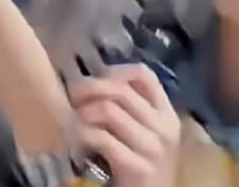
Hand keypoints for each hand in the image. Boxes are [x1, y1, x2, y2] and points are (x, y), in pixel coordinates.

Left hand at [70, 64, 180, 186]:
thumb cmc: (140, 166)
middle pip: (120, 89)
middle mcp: (164, 127)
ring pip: (108, 109)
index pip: (144, 75)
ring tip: (72, 122)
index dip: (114, 71)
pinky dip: (82, 135)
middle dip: (88, 89)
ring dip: (82, 113)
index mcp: (167, 114)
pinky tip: (76, 142)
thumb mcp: (141, 133)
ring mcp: (153, 148)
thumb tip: (93, 81)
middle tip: (71, 98)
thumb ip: (128, 109)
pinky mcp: (138, 168)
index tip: (94, 80)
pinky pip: (100, 137)